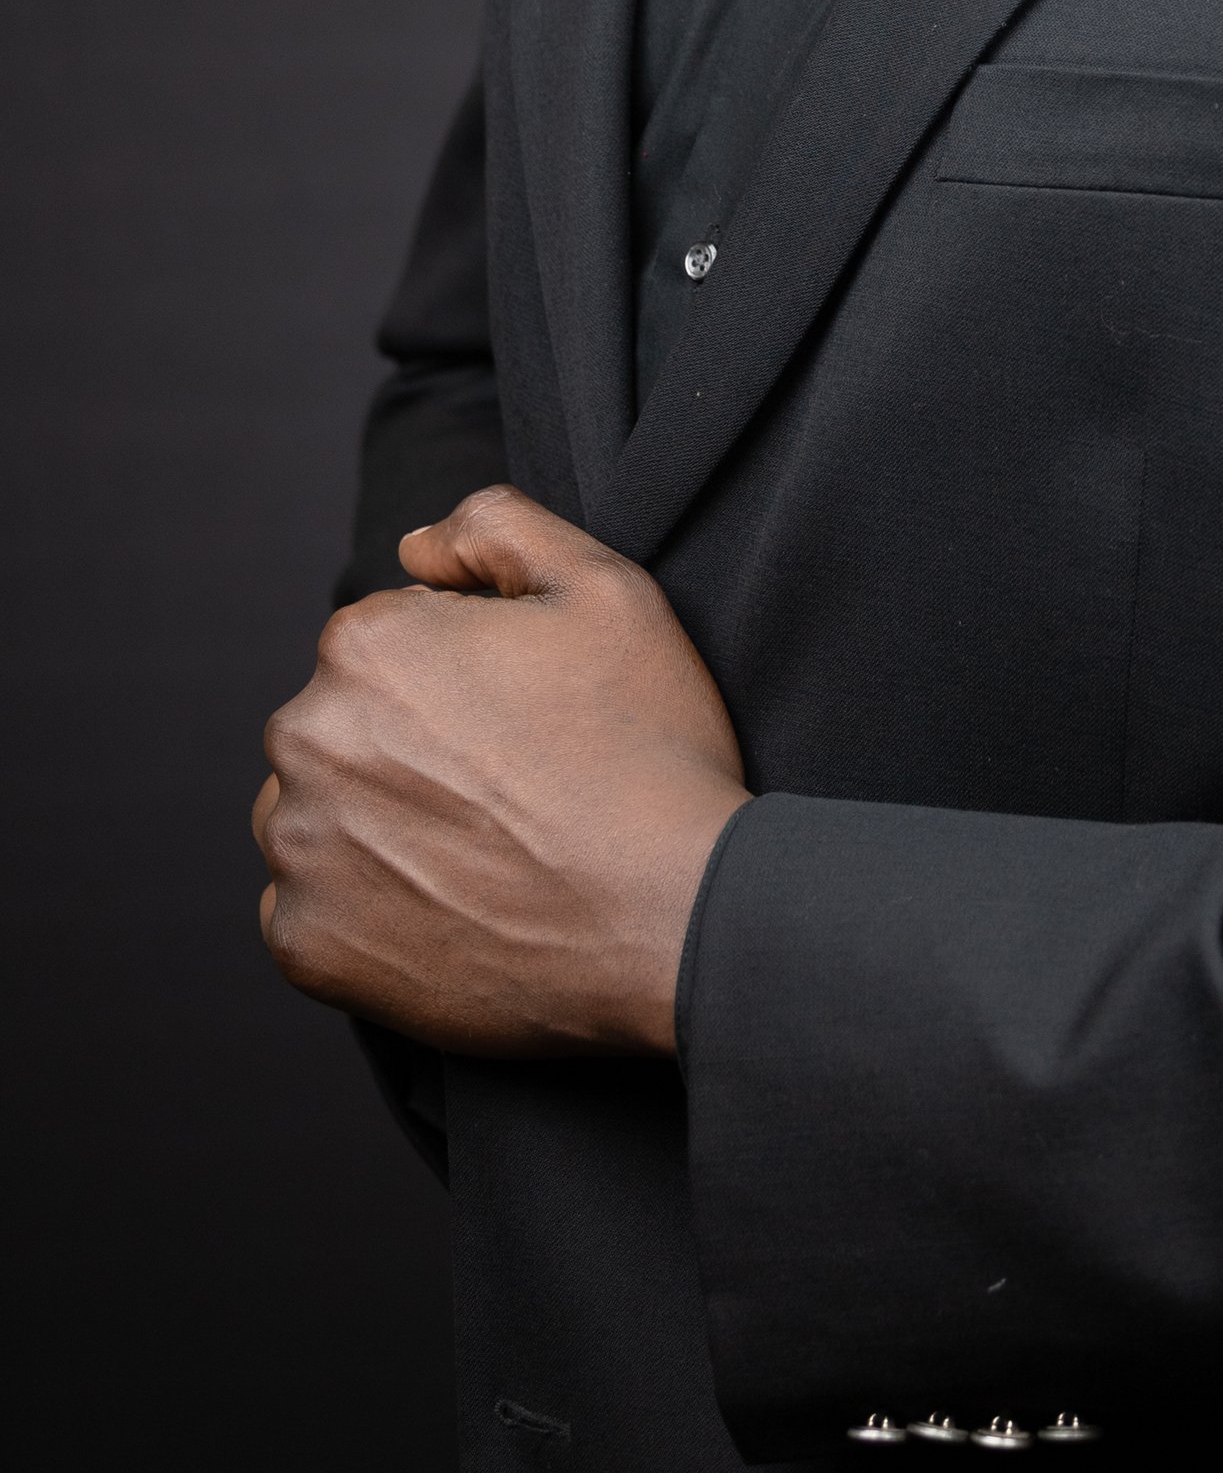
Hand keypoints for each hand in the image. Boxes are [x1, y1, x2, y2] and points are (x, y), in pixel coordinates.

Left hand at [255, 486, 749, 1056]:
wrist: (672, 919)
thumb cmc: (647, 750)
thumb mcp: (606, 588)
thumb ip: (498, 526)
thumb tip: (414, 548)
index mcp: (366, 644)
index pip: (391, 639)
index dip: (467, 670)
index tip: (526, 717)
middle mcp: (306, 739)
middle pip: (344, 724)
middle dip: (409, 744)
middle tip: (510, 788)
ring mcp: (300, 851)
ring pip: (317, 814)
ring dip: (375, 824)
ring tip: (479, 850)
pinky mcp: (306, 945)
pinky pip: (313, 910)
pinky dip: (366, 912)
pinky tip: (450, 910)